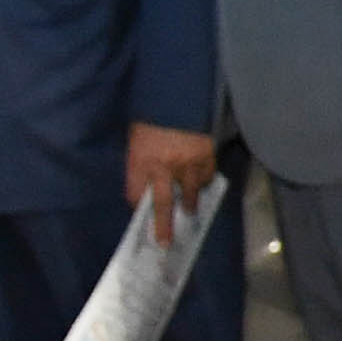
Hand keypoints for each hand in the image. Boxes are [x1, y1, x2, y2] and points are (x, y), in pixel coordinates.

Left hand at [121, 123, 216, 247]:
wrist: (176, 98)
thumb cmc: (150, 122)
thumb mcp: (135, 143)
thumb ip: (138, 167)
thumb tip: (143, 191)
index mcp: (142, 160)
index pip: (137, 194)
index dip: (139, 206)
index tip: (142, 217)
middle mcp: (165, 166)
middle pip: (164, 204)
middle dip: (164, 226)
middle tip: (165, 242)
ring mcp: (188, 162)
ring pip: (190, 193)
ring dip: (190, 204)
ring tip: (190, 211)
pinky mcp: (206, 155)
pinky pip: (206, 177)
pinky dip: (203, 182)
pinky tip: (199, 182)